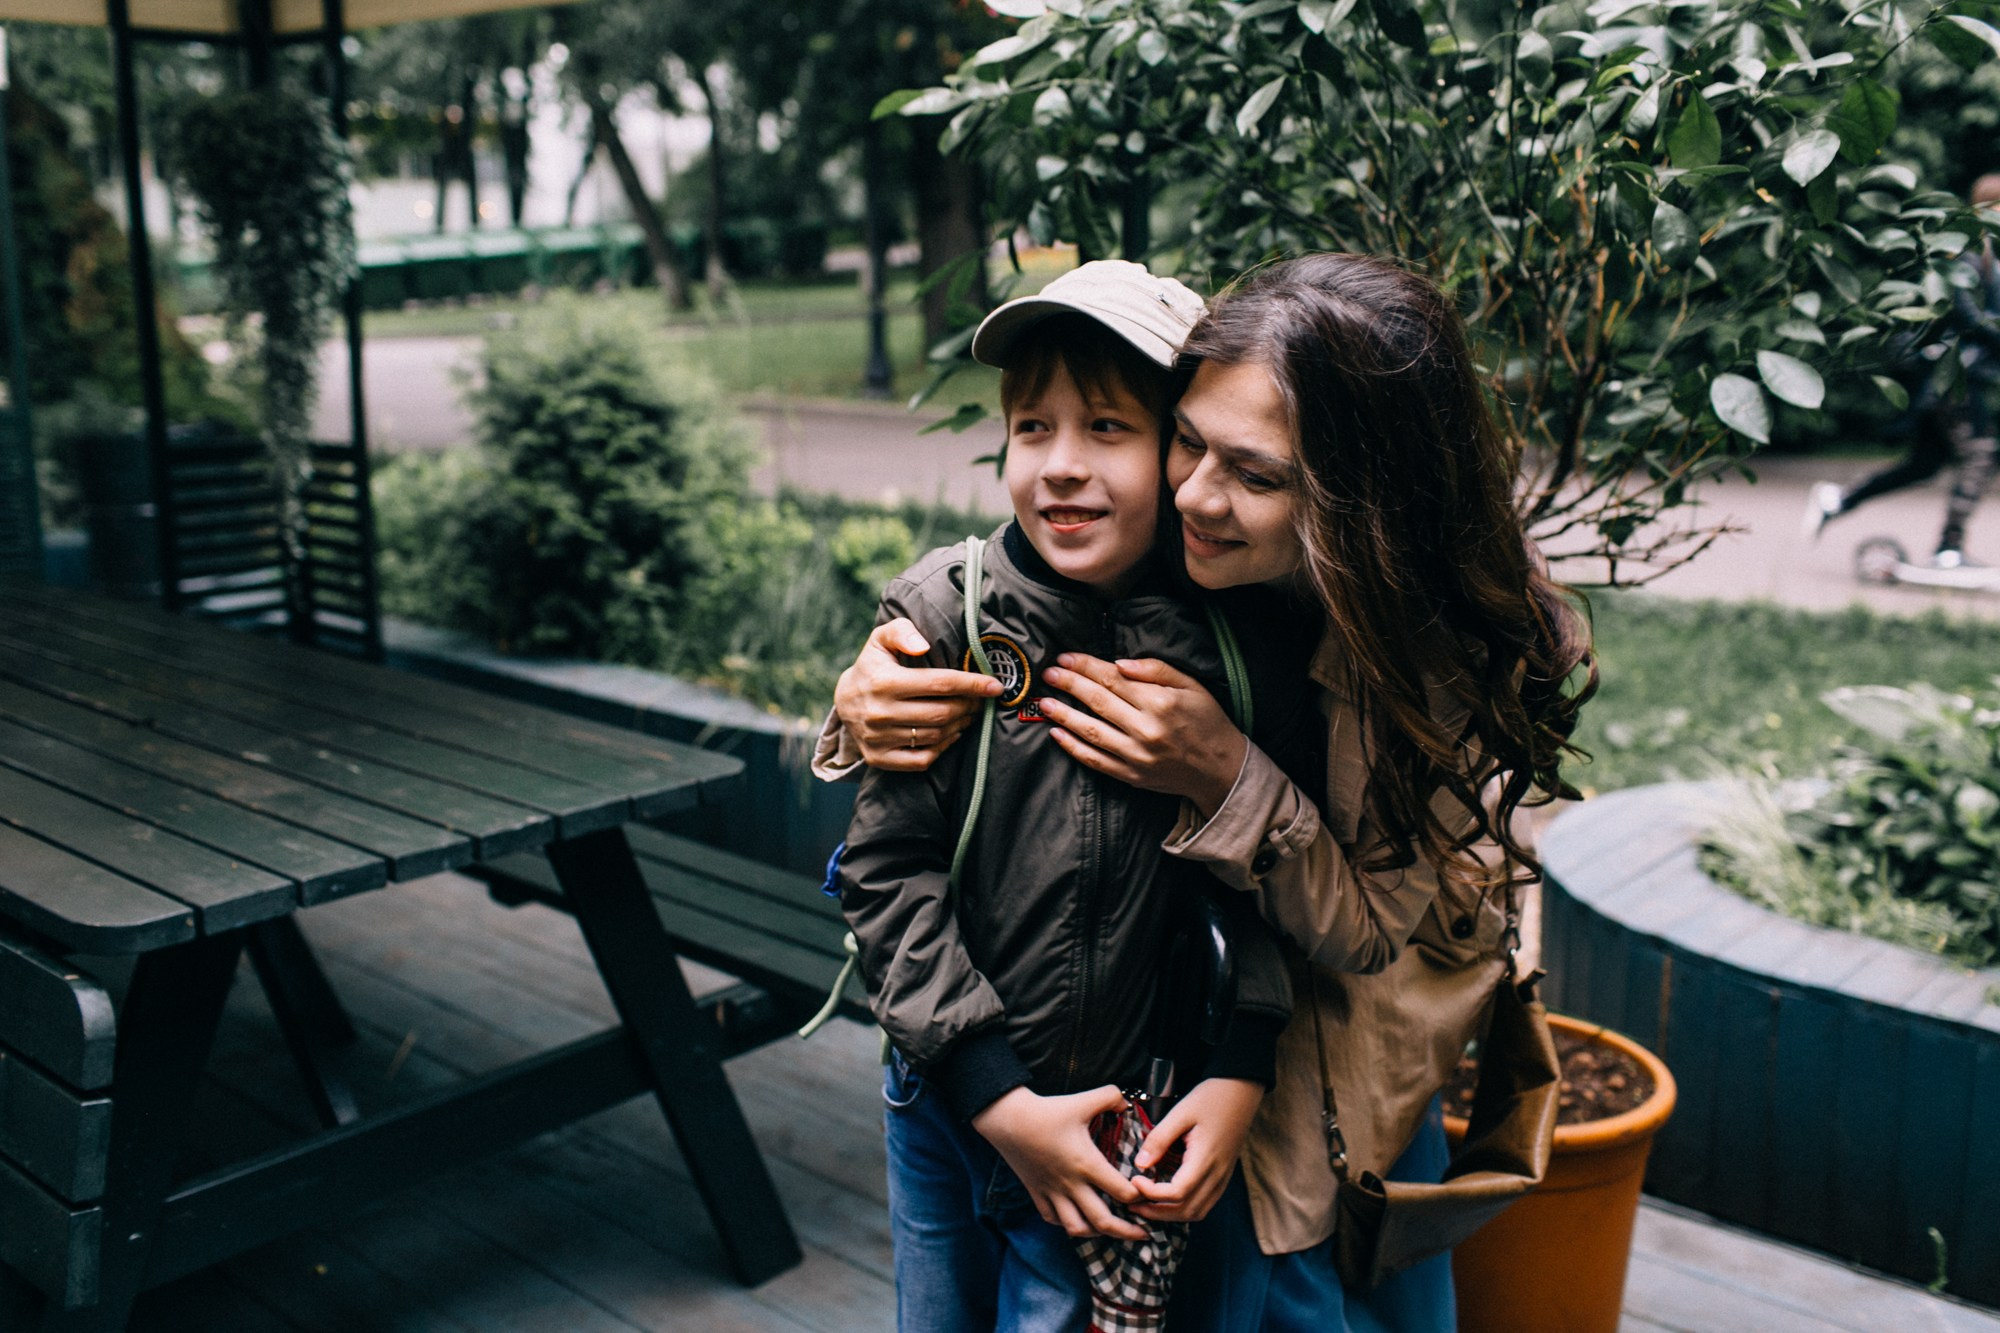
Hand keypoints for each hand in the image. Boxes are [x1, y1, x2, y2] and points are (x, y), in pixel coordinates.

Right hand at [834, 618, 1000, 771]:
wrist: (843, 701)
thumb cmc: (872, 666)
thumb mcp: (880, 640)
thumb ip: (901, 631)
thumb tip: (923, 645)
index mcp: (883, 682)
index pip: (939, 684)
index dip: (971, 685)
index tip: (995, 686)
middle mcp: (880, 713)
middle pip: (942, 713)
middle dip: (969, 705)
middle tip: (980, 700)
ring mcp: (879, 739)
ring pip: (936, 736)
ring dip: (960, 725)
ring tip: (968, 713)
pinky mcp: (879, 758)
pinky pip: (922, 759)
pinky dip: (943, 748)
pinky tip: (951, 734)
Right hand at [972, 1085, 1148, 1239]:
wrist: (1008, 1119)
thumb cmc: (1048, 1110)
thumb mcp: (1083, 1100)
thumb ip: (1111, 1097)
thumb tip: (1128, 1104)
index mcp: (1087, 1164)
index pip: (1122, 1192)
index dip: (1140, 1197)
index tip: (1148, 1193)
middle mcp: (1071, 1184)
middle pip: (1103, 1222)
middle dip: (1127, 1232)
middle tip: (1144, 1233)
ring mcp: (1052, 1192)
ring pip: (1077, 1228)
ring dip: (1097, 1233)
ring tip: (1111, 1229)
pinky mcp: (1036, 1193)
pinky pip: (1054, 1219)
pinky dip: (1068, 1224)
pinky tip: (1079, 1218)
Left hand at [1038, 655, 1247, 816]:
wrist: (1221, 769)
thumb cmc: (1208, 722)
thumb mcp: (1192, 686)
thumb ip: (1156, 670)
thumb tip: (1119, 663)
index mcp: (1160, 703)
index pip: (1113, 679)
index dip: (1085, 666)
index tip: (1065, 658)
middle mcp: (1145, 729)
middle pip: (1097, 701)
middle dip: (1069, 685)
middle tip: (1048, 674)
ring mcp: (1136, 756)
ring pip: (1090, 731)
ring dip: (1063, 715)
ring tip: (1044, 702)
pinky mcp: (1131, 776)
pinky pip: (1095, 760)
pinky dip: (1073, 747)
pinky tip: (1056, 733)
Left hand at [1129, 1078, 1264, 1222]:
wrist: (1241, 1091)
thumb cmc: (1210, 1098)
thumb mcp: (1180, 1113)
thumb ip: (1159, 1139)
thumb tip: (1140, 1164)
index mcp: (1205, 1159)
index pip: (1177, 1193)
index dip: (1152, 1193)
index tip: (1134, 1179)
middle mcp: (1217, 1175)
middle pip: (1186, 1210)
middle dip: (1156, 1212)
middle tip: (1131, 1202)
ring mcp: (1222, 1178)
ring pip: (1196, 1212)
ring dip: (1169, 1215)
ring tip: (1145, 1205)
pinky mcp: (1223, 1177)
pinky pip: (1204, 1205)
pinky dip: (1183, 1210)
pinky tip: (1166, 1201)